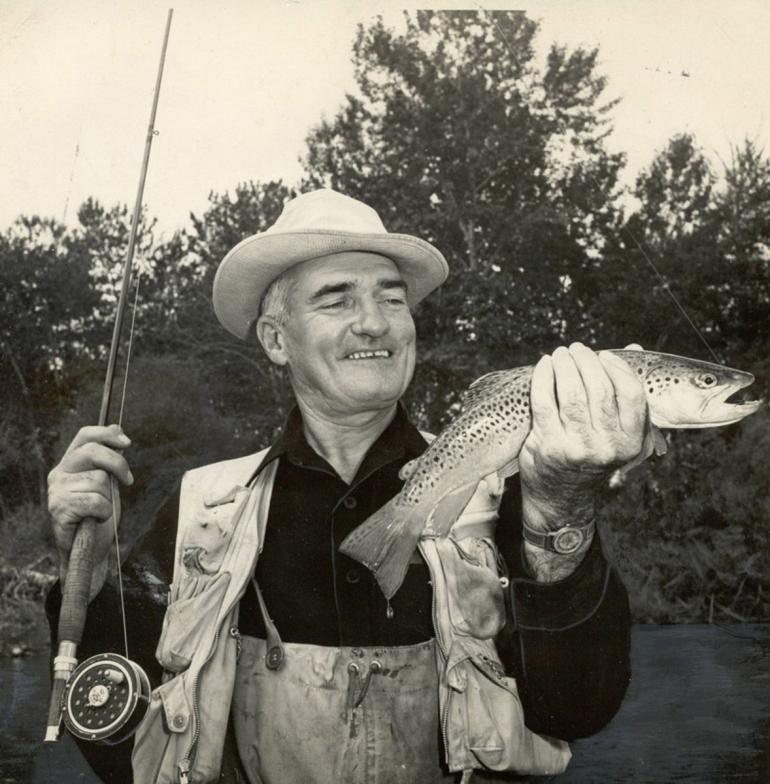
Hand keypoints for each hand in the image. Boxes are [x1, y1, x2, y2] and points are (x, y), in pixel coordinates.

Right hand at [47, 425, 133, 589]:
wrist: (89, 548)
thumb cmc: (99, 514)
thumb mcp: (108, 481)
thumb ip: (109, 457)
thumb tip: (117, 429)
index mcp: (70, 463)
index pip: (84, 436)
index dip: (107, 434)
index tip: (127, 443)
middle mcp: (59, 473)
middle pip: (93, 452)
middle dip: (118, 464)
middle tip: (127, 481)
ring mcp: (56, 492)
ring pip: (99, 480)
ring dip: (109, 498)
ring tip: (100, 510)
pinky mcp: (59, 510)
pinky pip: (96, 501)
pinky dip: (104, 512)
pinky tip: (95, 519)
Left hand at [520, 342, 646, 531]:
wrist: (561, 498)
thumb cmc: (589, 456)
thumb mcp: (615, 433)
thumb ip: (625, 394)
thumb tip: (634, 348)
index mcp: (631, 441)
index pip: (632, 395)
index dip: (618, 368)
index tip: (603, 354)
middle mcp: (608, 446)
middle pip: (599, 389)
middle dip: (585, 361)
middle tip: (575, 349)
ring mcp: (578, 447)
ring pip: (572, 393)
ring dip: (564, 366)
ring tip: (560, 354)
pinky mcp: (550, 445)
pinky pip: (544, 401)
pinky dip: (543, 378)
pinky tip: (544, 366)